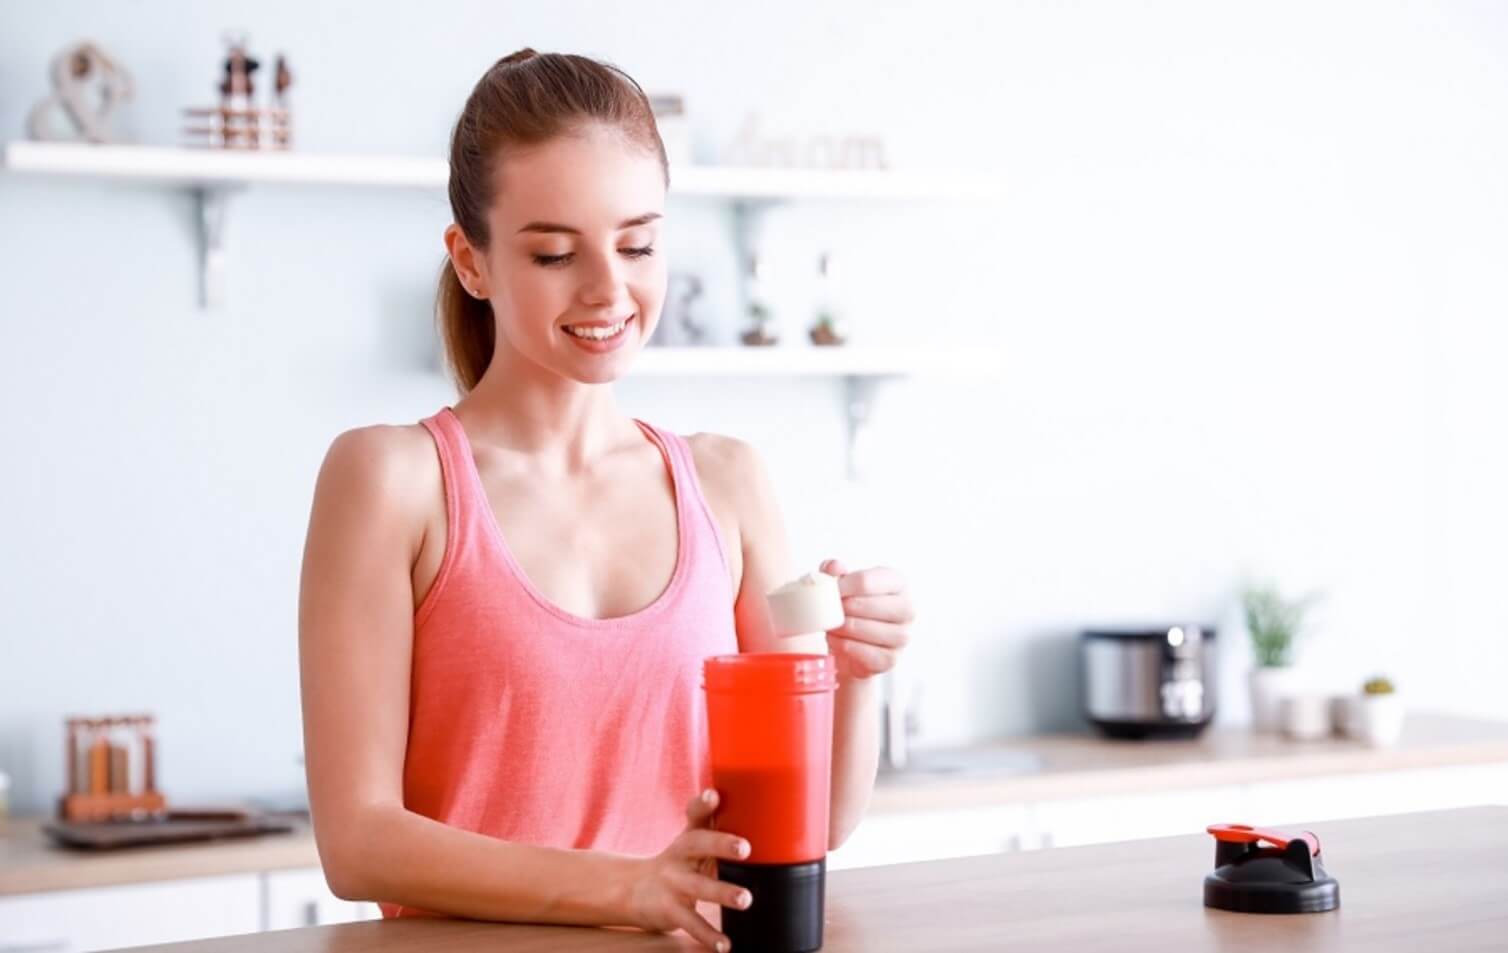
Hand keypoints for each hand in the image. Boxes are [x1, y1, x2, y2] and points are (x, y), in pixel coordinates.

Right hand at [623, 788, 753, 951]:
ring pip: (697, 886)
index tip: (714, 795)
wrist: (633, 889)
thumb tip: (774, 832)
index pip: (694, 814)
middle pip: (697, 844)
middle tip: (745, 848)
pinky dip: (708, 935)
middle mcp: (678, 854)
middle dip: (721, 844)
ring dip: (722, 893)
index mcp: (689, 835)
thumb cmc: (680, 864)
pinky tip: (724, 945)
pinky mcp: (668, 908)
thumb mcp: (694, 846)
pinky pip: (690, 922)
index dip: (703, 804)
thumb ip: (721, 836)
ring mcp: (671, 882)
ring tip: (746, 900)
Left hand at [819, 560, 914, 680]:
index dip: (842, 586)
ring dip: (842, 628)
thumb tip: (833, 567)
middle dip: (842, 608)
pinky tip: (837, 640)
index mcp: (897, 582)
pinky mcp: (891, 659)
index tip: (828, 592)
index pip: (866, 581)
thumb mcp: (843, 585)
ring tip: (831, 625)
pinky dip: (845, 646)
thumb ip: (836, 571)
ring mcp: (903, 636)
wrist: (855, 645)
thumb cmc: (853, 608)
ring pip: (865, 629)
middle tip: (828, 611)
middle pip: (866, 605)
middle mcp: (907, 608)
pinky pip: (864, 652)